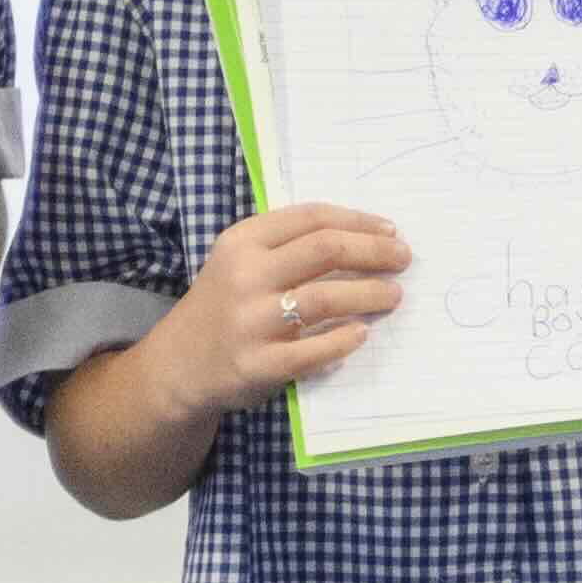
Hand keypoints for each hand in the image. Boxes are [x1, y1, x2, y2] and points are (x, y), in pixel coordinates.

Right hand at [165, 202, 411, 408]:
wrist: (179, 365)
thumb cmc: (224, 306)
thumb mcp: (240, 261)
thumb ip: (287, 244)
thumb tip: (363, 235)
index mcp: (243, 241)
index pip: (313, 218)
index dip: (359, 220)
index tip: (391, 229)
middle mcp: (245, 276)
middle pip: (326, 249)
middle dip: (374, 251)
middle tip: (403, 259)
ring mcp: (251, 321)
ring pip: (326, 298)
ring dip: (369, 293)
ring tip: (393, 294)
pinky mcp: (259, 364)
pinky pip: (315, 350)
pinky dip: (344, 340)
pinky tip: (362, 333)